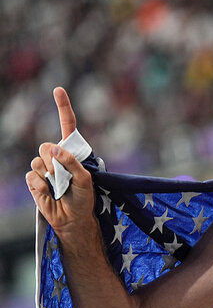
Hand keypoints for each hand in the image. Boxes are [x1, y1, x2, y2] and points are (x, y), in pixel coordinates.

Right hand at [25, 87, 95, 237]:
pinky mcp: (34, 180)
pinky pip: (32, 176)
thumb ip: (72, 162)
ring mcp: (44, 168)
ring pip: (38, 161)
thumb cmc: (84, 198)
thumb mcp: (85, 179)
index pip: (68, 125)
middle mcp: (56, 157)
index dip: (63, 107)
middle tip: (65, 177)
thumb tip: (55, 149)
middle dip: (55, 161)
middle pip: (46, 146)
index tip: (58, 89)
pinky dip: (41, 186)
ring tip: (60, 188)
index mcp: (72, 152)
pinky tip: (49, 193)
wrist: (73, 218)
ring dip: (50, 176)